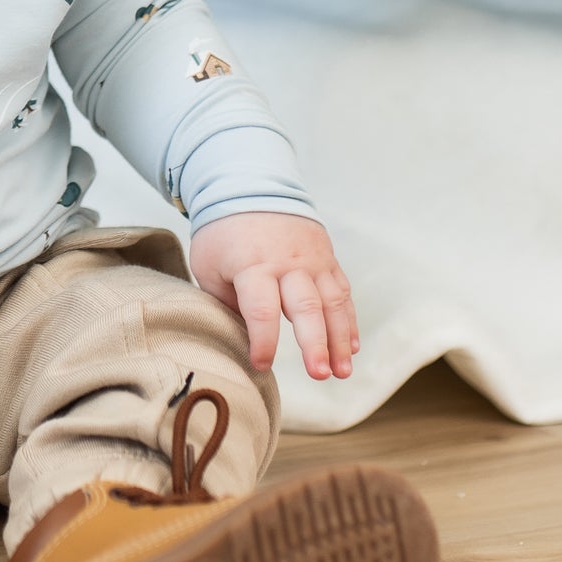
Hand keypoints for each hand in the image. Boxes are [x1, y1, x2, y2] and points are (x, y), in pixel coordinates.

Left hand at [187, 213, 358, 380]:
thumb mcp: (209, 265)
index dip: (263, 341)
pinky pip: (342, 293)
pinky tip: (352, 347)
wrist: (250, 187)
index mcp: (253, 265)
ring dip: (340, 340)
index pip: (261, 309)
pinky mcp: (327, 259)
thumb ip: (225, 301)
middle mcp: (288, 264)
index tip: (261, 365)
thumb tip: (241, 338)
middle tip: (320, 374)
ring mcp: (312, 261)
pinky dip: (349, 321)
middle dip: (315, 344)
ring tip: (343, 371)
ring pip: (332, 303)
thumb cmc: (222, 233)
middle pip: (306, 307)